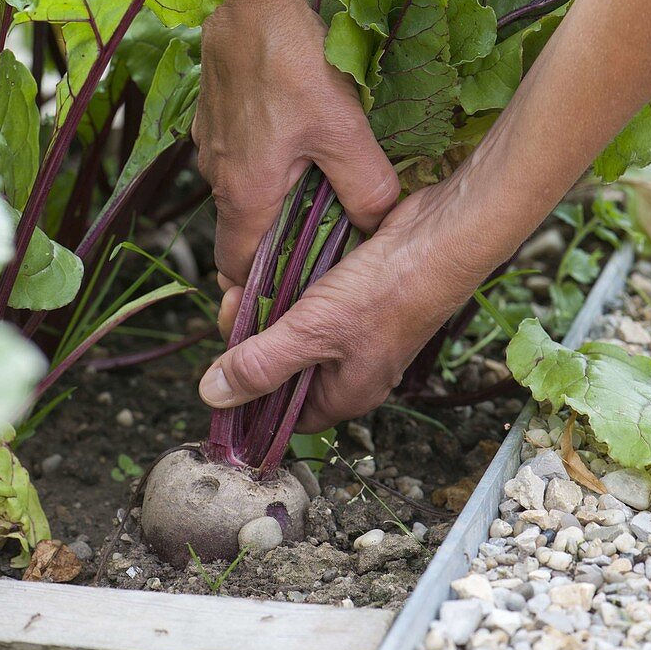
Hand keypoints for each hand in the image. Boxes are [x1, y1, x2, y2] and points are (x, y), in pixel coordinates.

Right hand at [193, 0, 399, 290]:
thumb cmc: (294, 61)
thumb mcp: (344, 128)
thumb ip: (366, 186)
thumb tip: (379, 224)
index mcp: (244, 193)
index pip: (235, 267)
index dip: (257, 289)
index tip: (287, 295)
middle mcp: (217, 174)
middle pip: (239, 231)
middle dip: (271, 245)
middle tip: (316, 244)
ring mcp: (212, 141)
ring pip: (240, 191)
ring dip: (271, 200)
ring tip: (316, 191)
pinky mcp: (216, 112)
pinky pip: (238, 156)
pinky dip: (264, 163)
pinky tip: (298, 141)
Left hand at [198, 171, 507, 429]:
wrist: (439, 237)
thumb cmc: (386, 293)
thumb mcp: (312, 333)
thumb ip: (261, 365)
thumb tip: (211, 396)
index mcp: (344, 394)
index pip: (279, 412)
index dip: (246, 390)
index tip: (221, 352)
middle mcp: (350, 367)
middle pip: (283, 364)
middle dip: (251, 334)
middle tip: (234, 299)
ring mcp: (356, 329)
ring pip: (294, 325)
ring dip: (267, 303)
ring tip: (247, 277)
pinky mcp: (357, 293)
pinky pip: (312, 296)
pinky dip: (290, 281)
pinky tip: (274, 261)